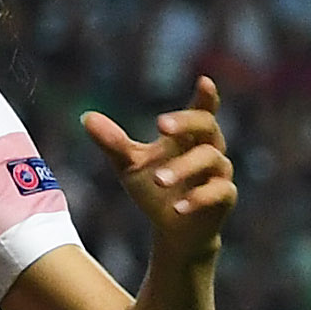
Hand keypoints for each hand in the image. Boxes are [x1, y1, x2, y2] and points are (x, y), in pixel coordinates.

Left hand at [81, 73, 232, 269]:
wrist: (174, 229)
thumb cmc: (155, 189)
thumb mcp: (129, 165)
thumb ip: (113, 142)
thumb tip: (86, 117)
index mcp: (189, 137)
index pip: (201, 111)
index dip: (205, 96)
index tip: (204, 81)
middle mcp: (209, 149)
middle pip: (207, 126)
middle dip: (186, 123)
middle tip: (162, 125)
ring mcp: (219, 173)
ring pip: (211, 159)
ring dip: (184, 168)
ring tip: (159, 180)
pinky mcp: (224, 198)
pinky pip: (218, 192)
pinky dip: (198, 198)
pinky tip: (177, 207)